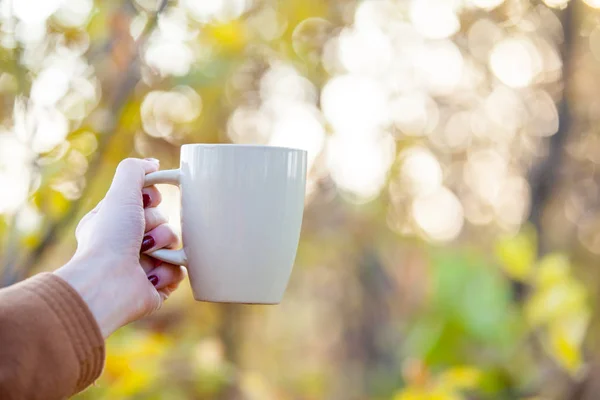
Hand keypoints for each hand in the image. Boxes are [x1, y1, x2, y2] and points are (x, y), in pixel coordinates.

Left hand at [54, 158, 185, 337]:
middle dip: (157, 226)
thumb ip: (135, 170)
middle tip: (141, 236)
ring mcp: (144, 265)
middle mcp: (127, 244)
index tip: (145, 202)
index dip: (151, 200)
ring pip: (175, 244)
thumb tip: (153, 164)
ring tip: (147, 256)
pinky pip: (180, 269)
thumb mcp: (119, 193)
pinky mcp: (158, 286)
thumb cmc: (110, 238)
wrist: (108, 284)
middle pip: (164, 221)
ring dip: (164, 247)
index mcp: (115, 222)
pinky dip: (169, 270)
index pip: (147, 201)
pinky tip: (152, 276)